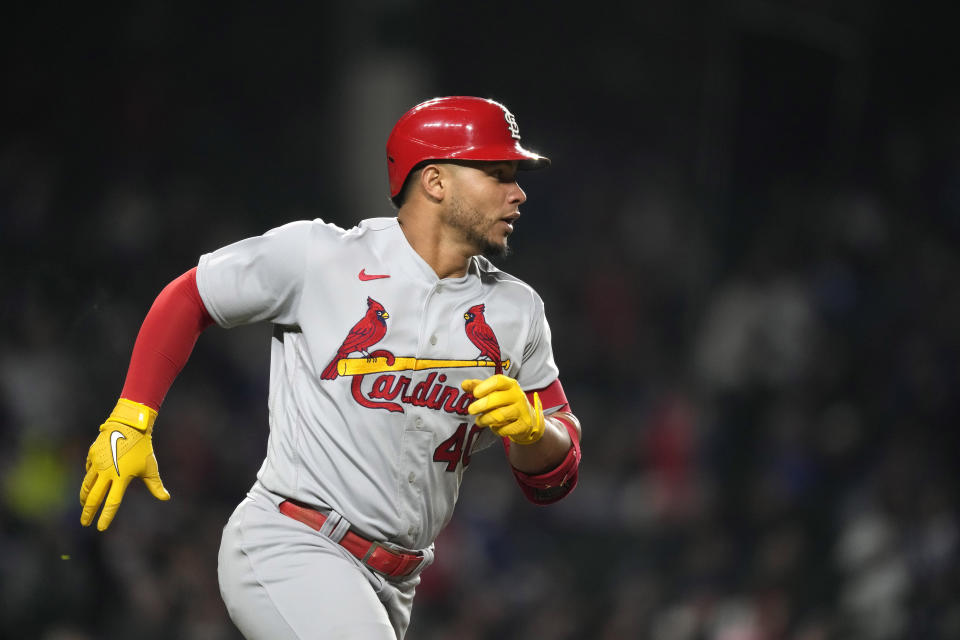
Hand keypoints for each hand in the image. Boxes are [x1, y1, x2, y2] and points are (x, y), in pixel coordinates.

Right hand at [79, 399, 169, 530]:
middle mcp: (107, 472)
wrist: (129, 424)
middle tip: (84, 523)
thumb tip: (166, 498)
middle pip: (94, 497)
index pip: (112, 502)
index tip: (100, 528)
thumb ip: (156, 485)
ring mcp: (97, 463)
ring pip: (87, 485)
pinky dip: (88, 478)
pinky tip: (89, 483)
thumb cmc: (142, 447)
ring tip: (84, 505)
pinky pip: (88, 470)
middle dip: (88, 512)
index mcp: (121, 477)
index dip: (106, 516)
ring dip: (85, 497)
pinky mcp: (92, 454)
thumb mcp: (150, 466)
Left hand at [461, 374, 544, 444]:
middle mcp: (517, 395)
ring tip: (479, 421)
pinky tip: (493, 427)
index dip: (485, 386)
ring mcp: (521, 410)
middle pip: (496, 399)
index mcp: (510, 384)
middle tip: (471, 410)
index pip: (498, 381)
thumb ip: (479, 387)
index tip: (475, 393)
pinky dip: (496, 429)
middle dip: (481, 405)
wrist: (528, 419)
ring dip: (485, 419)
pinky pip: (505, 429)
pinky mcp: (523, 425)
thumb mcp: (495, 392)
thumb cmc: (506, 402)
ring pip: (499, 415)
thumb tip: (464, 384)